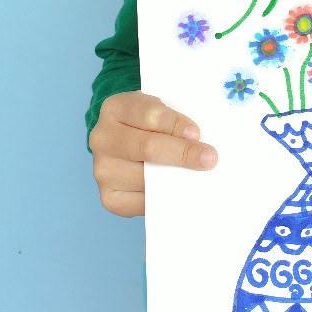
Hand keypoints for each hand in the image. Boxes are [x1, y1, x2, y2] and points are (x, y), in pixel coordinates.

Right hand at [89, 90, 217, 217]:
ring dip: (176, 178)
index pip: (150, 114)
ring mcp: (102, 169)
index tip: (196, 133)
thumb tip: (199, 144)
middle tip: (209, 158)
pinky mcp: (109, 197)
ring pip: (146, 178)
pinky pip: (140, 203)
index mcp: (115, 108)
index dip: (176, 124)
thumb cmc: (149, 125)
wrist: (125, 143)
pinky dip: (164, 198)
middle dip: (183, 153)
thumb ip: (175, 120)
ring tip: (197, 176)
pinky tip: (179, 191)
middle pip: (147, 147)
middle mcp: (102, 138)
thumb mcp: (159, 109)